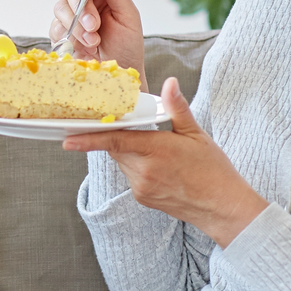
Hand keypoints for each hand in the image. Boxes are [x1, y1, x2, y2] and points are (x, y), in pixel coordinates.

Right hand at [50, 0, 144, 75]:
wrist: (118, 73)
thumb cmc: (127, 45)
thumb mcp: (128, 16)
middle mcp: (86, 0)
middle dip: (81, 8)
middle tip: (94, 26)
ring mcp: (72, 16)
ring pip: (60, 7)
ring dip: (76, 25)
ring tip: (93, 41)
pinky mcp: (62, 33)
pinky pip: (54, 26)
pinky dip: (67, 36)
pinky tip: (83, 46)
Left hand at [62, 79, 266, 246]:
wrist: (222, 207)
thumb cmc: (213, 169)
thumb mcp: (197, 134)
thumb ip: (177, 108)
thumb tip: (170, 83)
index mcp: (157, 150)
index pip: (115, 140)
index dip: (88, 139)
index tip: (68, 139)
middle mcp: (144, 171)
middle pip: (115, 148)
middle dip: (118, 135)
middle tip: (130, 125)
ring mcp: (141, 187)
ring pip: (122, 162)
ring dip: (128, 151)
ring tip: (157, 150)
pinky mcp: (142, 198)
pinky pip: (130, 175)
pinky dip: (136, 166)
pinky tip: (159, 167)